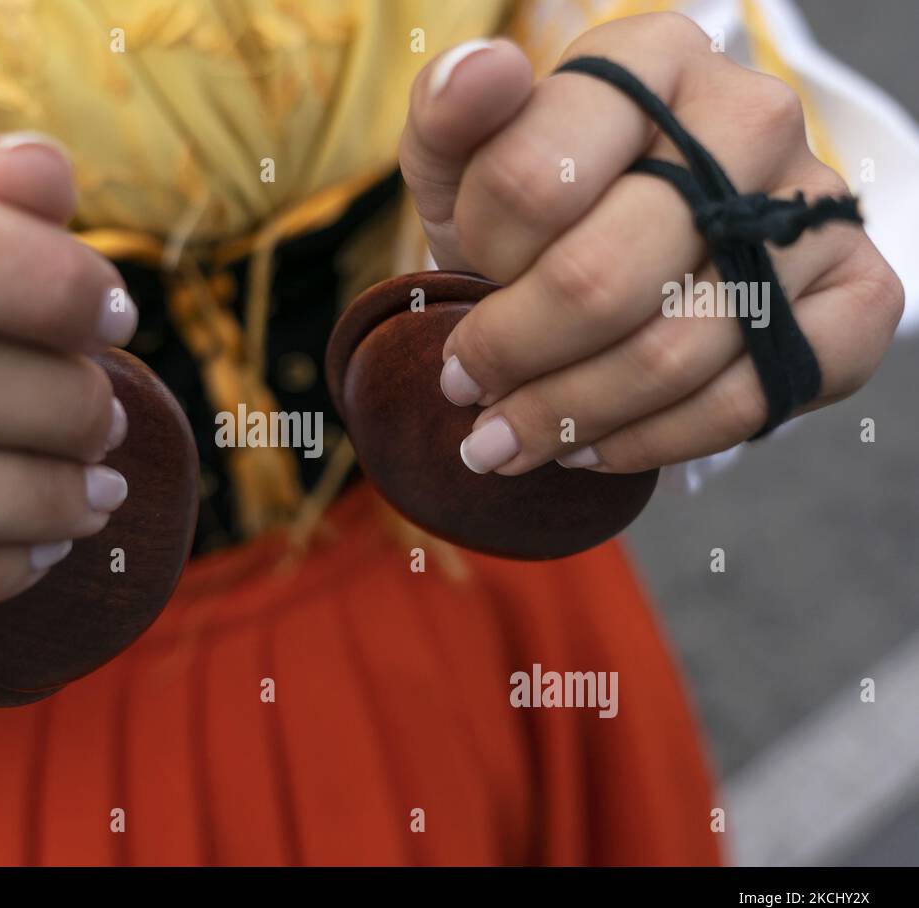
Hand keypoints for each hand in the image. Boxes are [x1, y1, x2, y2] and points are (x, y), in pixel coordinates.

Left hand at [400, 13, 903, 474]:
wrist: (640, 241)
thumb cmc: (543, 205)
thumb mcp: (470, 158)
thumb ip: (450, 116)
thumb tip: (480, 69)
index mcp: (647, 62)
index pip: (531, 181)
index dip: (481, 261)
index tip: (461, 293)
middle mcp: (747, 120)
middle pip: (597, 280)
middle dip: (511, 357)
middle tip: (468, 391)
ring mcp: (810, 210)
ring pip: (669, 354)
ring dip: (567, 417)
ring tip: (507, 441)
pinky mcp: (855, 295)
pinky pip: (748, 400)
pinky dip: (653, 443)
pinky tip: (591, 447)